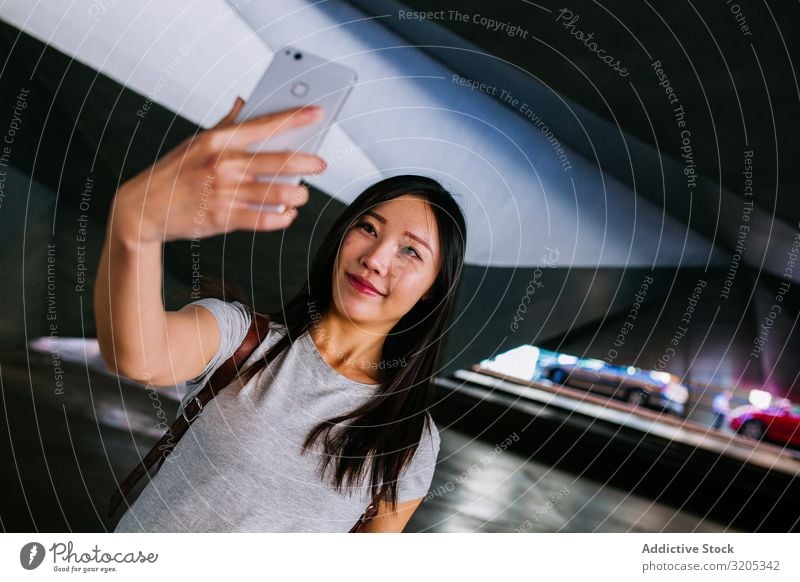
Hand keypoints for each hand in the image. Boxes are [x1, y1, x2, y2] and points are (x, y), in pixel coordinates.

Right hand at [109, 97, 326, 242]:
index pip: (265, 124)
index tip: (318, 114)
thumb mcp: (196, 141)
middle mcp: (223, 164)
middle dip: (308, 163)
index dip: (296, 118)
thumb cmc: (175, 172)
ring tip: (302, 194)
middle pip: (280, 161)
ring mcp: (225, 192)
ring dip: (298, 195)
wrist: (144, 208)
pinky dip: (282, 218)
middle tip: (320, 164)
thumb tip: (243, 100)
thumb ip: (225, 123)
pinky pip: (266, 219)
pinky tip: (287, 214)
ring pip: (278, 194)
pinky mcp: (224, 218)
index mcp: (218, 140)